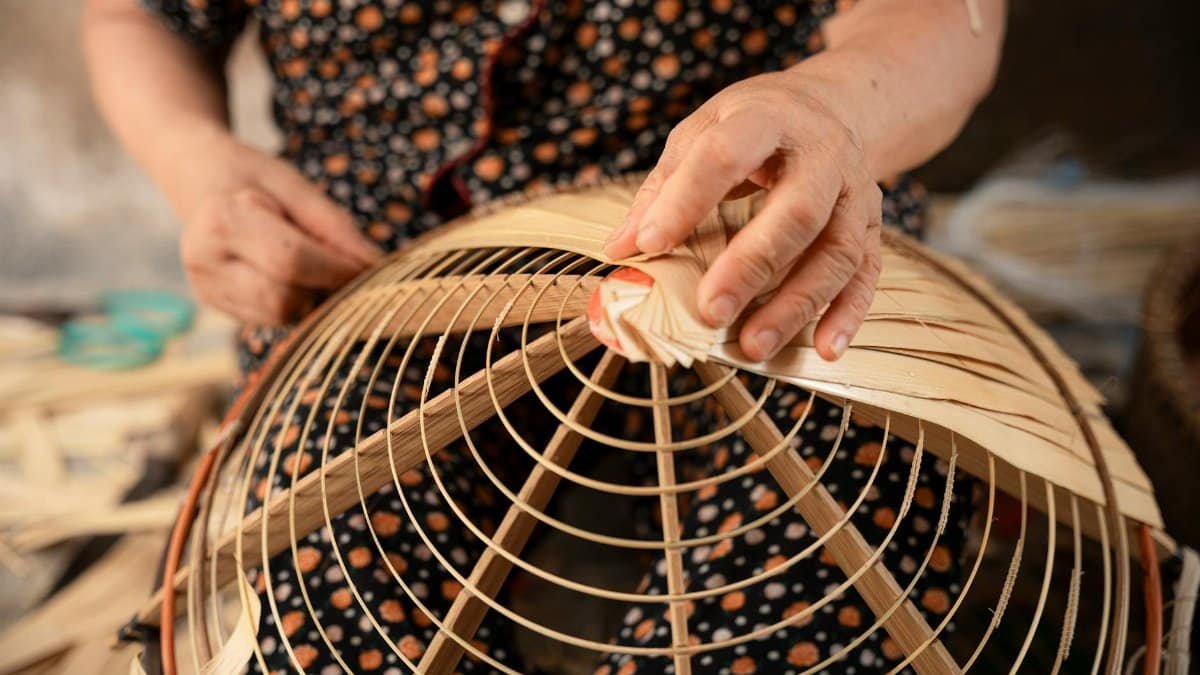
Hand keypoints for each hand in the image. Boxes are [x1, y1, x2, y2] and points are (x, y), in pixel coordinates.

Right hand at [175, 134, 381, 324]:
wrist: (202, 180)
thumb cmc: (257, 181)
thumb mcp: (298, 188)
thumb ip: (334, 228)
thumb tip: (373, 267)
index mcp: (220, 221)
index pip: (290, 261)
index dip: (337, 269)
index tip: (370, 267)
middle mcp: (203, 261)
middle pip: (283, 298)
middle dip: (322, 287)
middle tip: (344, 267)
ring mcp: (205, 288)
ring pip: (278, 315)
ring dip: (309, 298)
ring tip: (313, 266)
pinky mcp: (216, 305)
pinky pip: (270, 319)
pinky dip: (294, 303)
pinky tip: (292, 277)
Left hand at [604, 70, 882, 361]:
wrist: (827, 109)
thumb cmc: (751, 127)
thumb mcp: (701, 133)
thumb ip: (662, 188)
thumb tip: (620, 247)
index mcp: (767, 118)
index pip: (725, 155)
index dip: (686, 199)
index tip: (649, 242)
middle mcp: (822, 153)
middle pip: (796, 211)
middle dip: (752, 265)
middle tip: (711, 311)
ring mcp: (854, 192)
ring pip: (836, 251)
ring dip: (796, 304)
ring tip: (753, 345)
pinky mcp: (872, 226)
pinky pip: (866, 274)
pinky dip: (847, 315)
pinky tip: (822, 349)